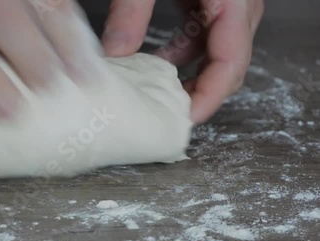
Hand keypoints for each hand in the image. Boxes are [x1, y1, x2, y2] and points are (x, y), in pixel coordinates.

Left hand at [101, 0, 264, 123]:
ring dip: (186, 71)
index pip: (230, 62)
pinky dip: (181, 48)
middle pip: (227, 60)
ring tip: (154, 88)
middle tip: (169, 113)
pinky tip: (155, 56)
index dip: (208, 96)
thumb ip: (132, 9)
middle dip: (199, 89)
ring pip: (214, 47)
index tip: (184, 119)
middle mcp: (234, 0)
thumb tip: (115, 54)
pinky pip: (202, 29)